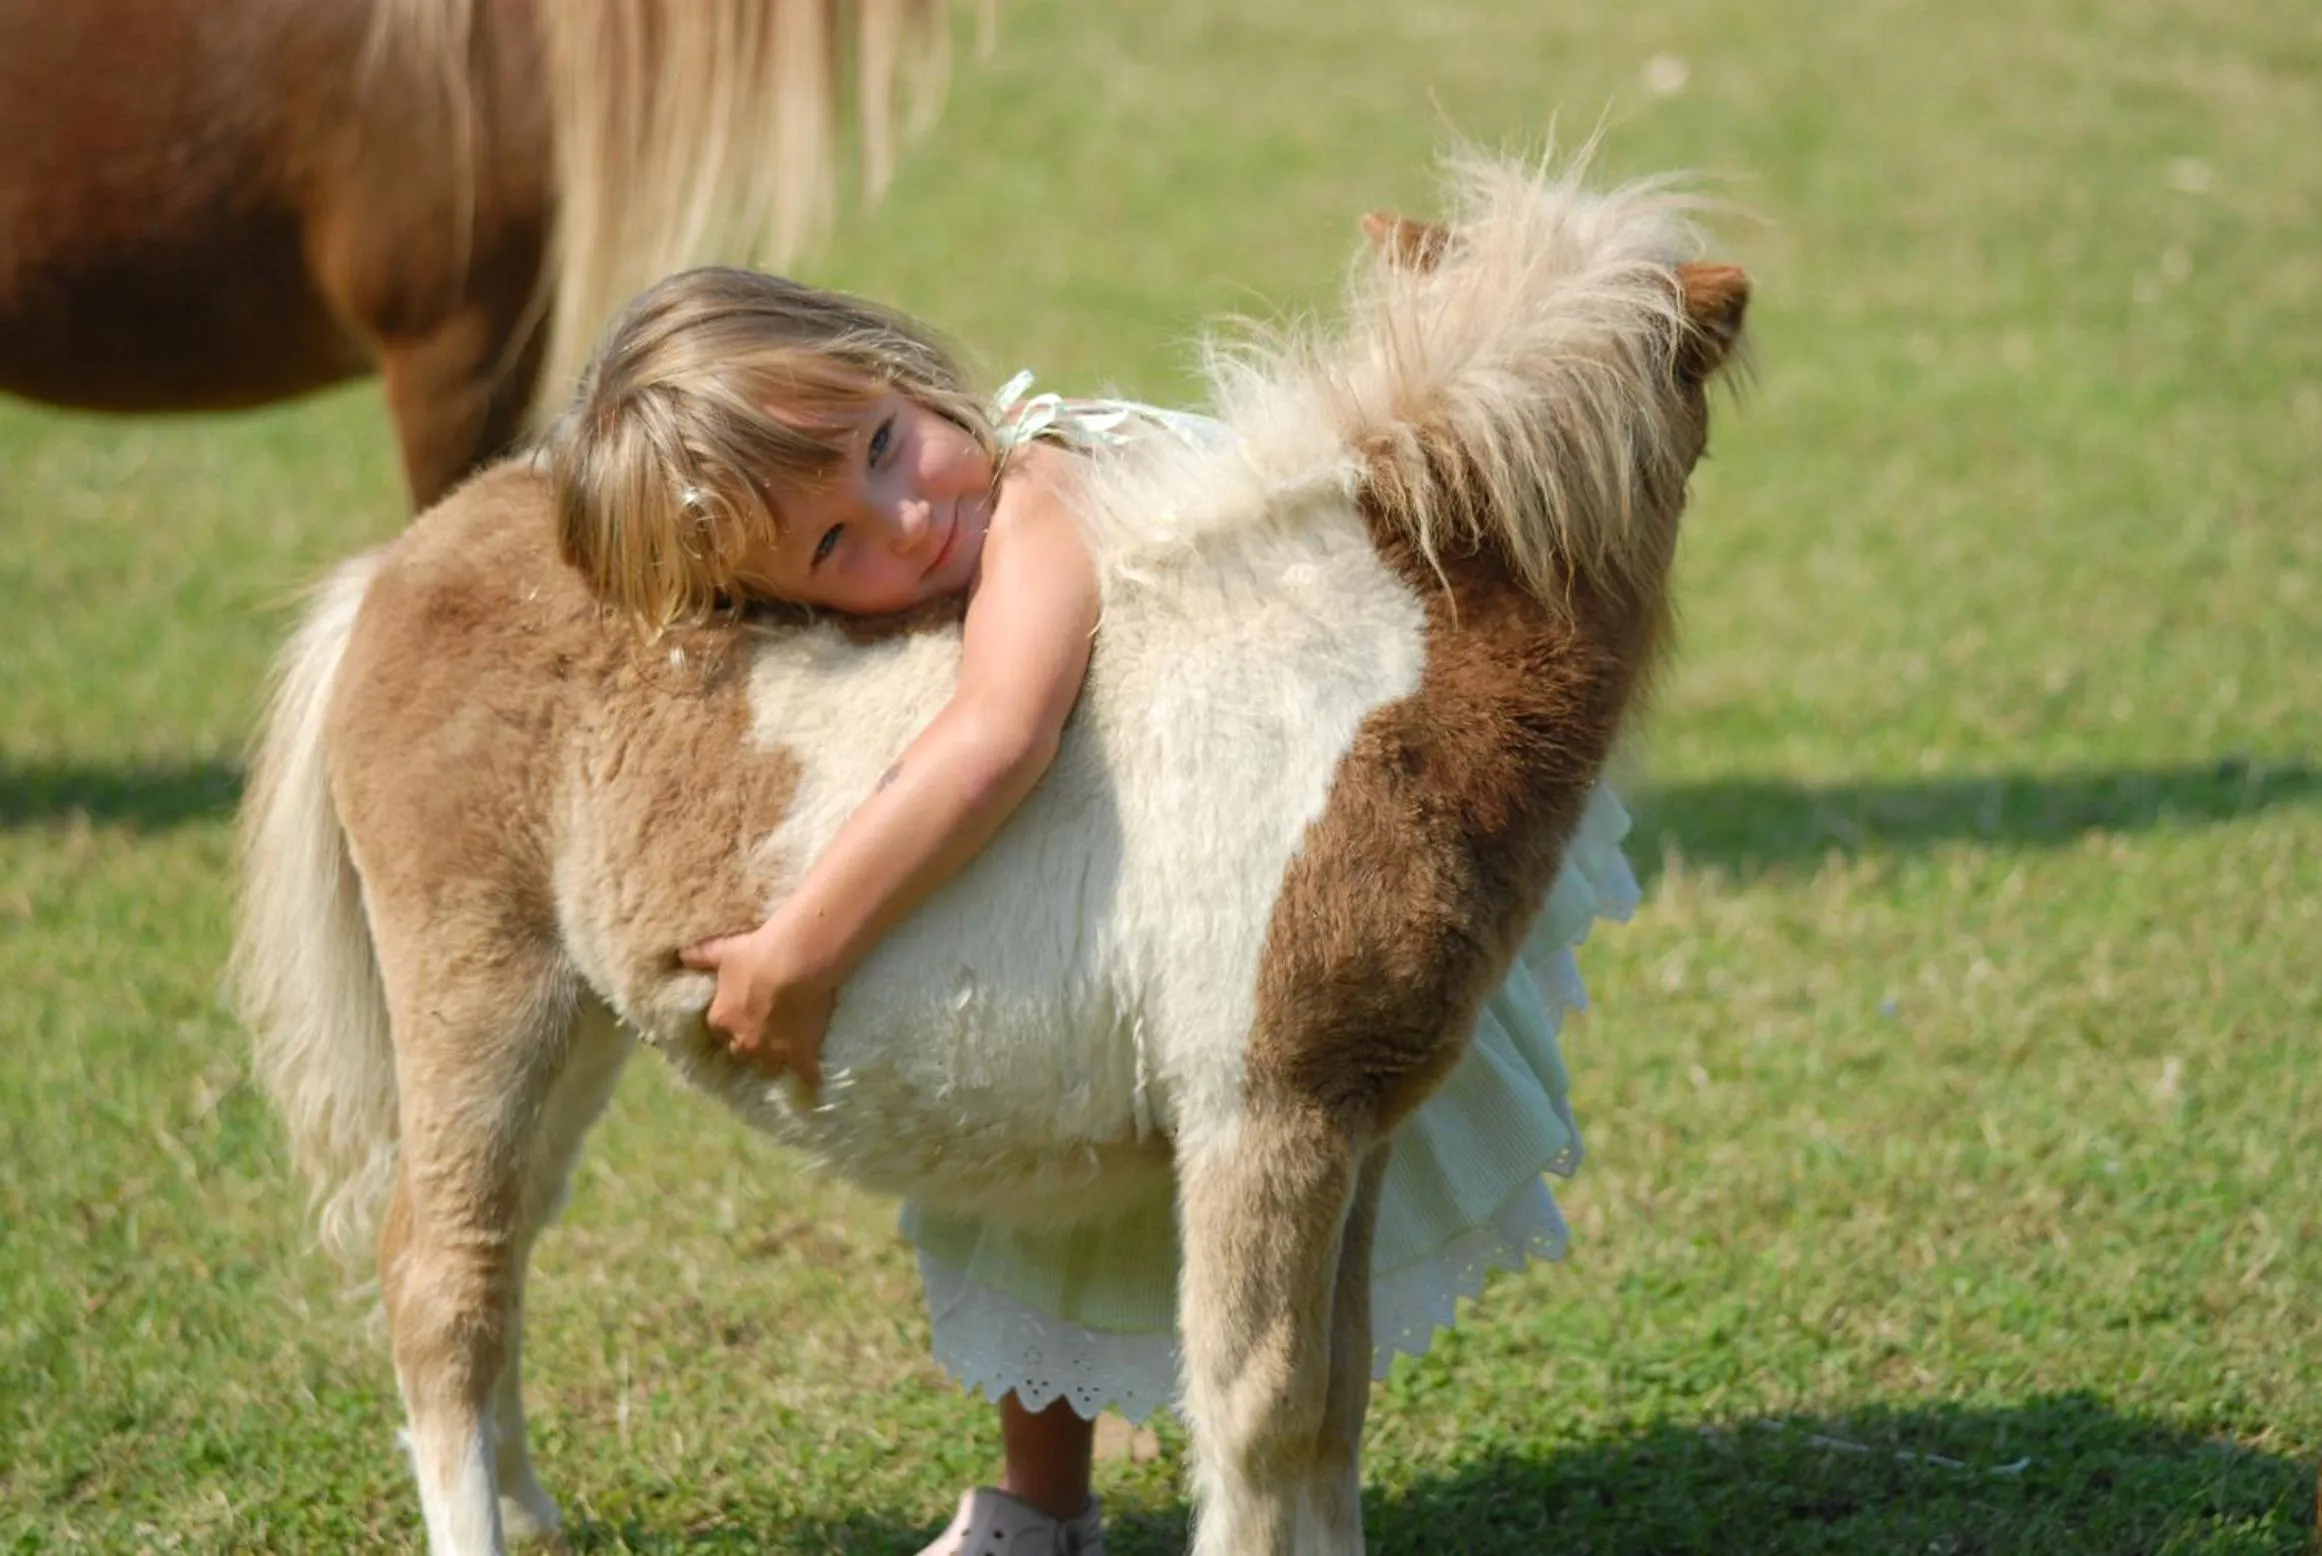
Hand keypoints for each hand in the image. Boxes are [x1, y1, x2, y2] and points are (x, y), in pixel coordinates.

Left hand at [679, 924, 834, 1093]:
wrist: (796, 963)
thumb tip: (681, 955)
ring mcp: (773, 1051)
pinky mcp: (801, 1054)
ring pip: (769, 1066)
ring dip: (774, 1060)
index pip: (719, 1030)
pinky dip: (808, 1076)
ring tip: (786, 1052)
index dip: (729, 1023)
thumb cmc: (756, 954)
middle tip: (762, 1032)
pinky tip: (813, 1079)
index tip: (739, 1015)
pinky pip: (805, 1074)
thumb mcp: (723, 951)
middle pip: (741, 1052)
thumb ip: (701, 957)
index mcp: (722, 1019)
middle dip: (748, 1044)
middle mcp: (744, 1041)